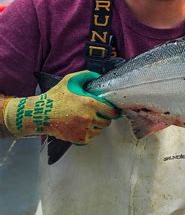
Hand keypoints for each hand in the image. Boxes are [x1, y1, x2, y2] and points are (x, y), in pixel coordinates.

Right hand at [2, 71, 119, 143]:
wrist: (40, 114)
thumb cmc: (55, 97)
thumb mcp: (71, 80)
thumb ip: (87, 75)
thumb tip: (98, 76)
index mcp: (90, 103)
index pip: (112, 111)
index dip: (114, 111)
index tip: (113, 110)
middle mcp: (89, 118)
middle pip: (107, 122)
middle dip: (105, 117)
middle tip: (98, 114)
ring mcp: (84, 130)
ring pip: (100, 130)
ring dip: (97, 125)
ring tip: (89, 119)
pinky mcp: (79, 139)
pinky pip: (92, 137)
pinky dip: (90, 133)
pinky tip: (83, 126)